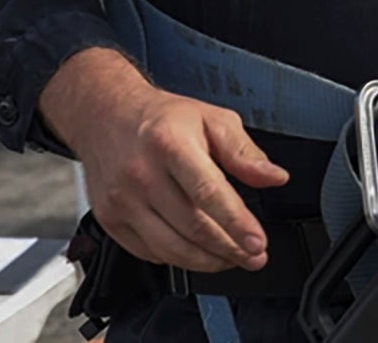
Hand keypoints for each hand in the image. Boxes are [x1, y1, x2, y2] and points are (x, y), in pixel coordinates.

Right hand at [42, 49, 289, 274]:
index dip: (237, 223)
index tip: (258, 243)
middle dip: (231, 249)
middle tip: (255, 255)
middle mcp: (141, 173)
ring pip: (172, 249)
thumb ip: (243, 151)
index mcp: (169, 143)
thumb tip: (273, 177)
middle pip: (193, 227)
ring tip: (232, 258)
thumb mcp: (210, 119)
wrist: (105, 115)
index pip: (208, 192)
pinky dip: (178, 259)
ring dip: (208, 261)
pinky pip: (150, 253)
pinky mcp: (110, 219)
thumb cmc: (160, 119)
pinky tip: (197, 251)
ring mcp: (121, 200)